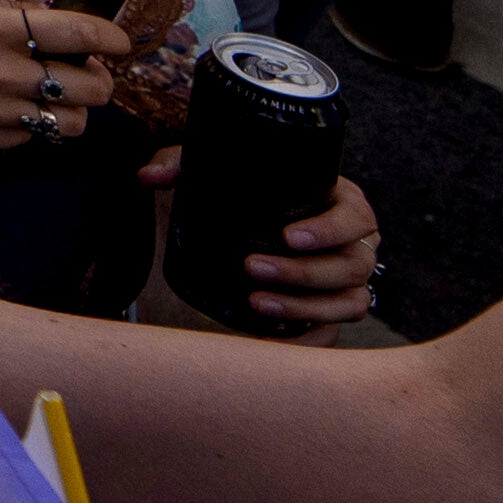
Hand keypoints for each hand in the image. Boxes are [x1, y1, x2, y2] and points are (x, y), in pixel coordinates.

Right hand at [0, 0, 139, 150]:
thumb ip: (5, 14)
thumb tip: (53, 24)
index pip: (82, 36)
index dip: (112, 39)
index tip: (118, 41)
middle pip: (88, 87)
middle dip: (96, 76)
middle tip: (82, 66)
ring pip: (66, 123)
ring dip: (69, 106)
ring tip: (51, 91)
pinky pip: (26, 138)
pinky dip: (31, 123)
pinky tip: (10, 104)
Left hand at [148, 152, 381, 334]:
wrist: (255, 224)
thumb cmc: (248, 190)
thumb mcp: (217, 169)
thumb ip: (182, 165)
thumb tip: (147, 177)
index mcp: (342, 202)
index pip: (355, 217)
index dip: (328, 229)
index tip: (286, 236)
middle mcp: (355, 245)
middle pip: (350, 265)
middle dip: (301, 272)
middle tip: (251, 267)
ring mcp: (349, 282)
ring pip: (349, 302)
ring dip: (304, 306)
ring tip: (254, 302)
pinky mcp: (334, 310)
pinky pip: (335, 332)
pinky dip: (309, 338)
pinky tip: (271, 337)